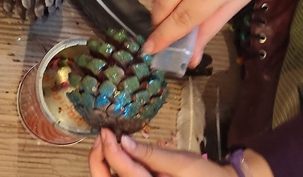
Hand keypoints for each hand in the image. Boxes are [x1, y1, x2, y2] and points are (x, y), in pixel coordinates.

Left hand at [89, 129, 232, 176]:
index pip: (125, 170)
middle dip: (99, 160)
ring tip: (106, 142)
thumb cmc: (203, 175)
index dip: (110, 149)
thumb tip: (124, 140)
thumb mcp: (181, 162)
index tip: (105, 130)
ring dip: (104, 164)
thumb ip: (151, 153)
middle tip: (102, 137)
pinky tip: (116, 152)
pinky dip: (114, 169)